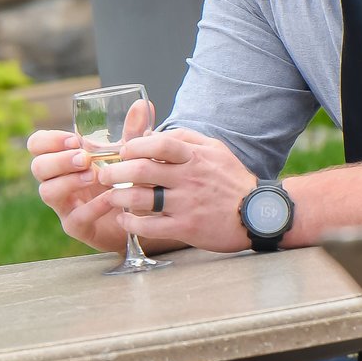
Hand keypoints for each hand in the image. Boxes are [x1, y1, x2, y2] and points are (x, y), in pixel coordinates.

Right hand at [27, 129, 129, 254]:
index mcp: (62, 159)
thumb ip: (133, 132)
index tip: (75, 140)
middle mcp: (57, 181)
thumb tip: (144, 105)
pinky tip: (111, 197)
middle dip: (59, 160)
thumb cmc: (125, 179)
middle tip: (84, 158)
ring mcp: (64, 205)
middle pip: (37, 167)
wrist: (138, 215)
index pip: (37, 145)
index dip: (49, 140)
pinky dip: (93, 206)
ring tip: (94, 176)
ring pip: (47, 192)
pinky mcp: (77, 227)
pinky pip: (76, 217)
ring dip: (69, 181)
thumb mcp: (127, 154)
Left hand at [95, 128, 260, 253]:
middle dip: (114, 172)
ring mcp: (187, 204)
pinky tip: (124, 219)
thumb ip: (186, 138)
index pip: (158, 143)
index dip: (134, 146)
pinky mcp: (186, 228)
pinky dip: (131, 223)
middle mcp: (190, 178)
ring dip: (118, 197)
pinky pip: (150, 226)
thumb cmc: (232, 180)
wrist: (258, 214)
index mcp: (195, 157)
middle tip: (103, 175)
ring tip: (110, 196)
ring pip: (141, 199)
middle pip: (142, 171)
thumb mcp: (215, 150)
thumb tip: (153, 132)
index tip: (122, 151)